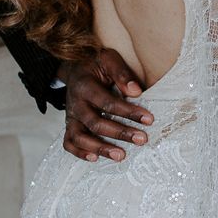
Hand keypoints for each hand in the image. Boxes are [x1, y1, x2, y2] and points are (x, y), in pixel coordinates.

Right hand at [58, 48, 153, 162]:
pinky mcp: (70, 124)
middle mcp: (75, 103)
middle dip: (120, 133)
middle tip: (141, 139)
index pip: (108, 103)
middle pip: (95, 123)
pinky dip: (79, 152)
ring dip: (100, 147)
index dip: (129, 112)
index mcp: (85, 86)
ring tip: (121, 156)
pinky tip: (95, 158)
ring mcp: (70, 116)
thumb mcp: (109, 59)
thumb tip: (136, 92)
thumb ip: (121, 73)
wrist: (75, 66)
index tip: (149, 119)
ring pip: (79, 137)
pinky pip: (68, 142)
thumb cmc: (96, 63)